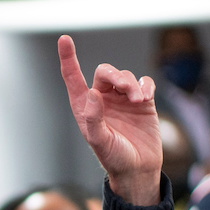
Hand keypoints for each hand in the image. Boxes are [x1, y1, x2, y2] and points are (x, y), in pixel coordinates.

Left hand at [57, 35, 161, 205]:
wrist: (139, 169)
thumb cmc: (115, 158)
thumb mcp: (101, 142)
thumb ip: (94, 119)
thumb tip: (92, 94)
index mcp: (85, 108)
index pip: (73, 78)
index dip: (68, 58)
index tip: (64, 40)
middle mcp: (102, 100)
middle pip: (106, 72)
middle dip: (117, 76)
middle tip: (128, 90)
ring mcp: (122, 100)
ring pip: (125, 77)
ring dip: (132, 84)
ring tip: (139, 101)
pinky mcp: (142, 102)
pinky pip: (144, 82)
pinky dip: (145, 85)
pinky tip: (146, 96)